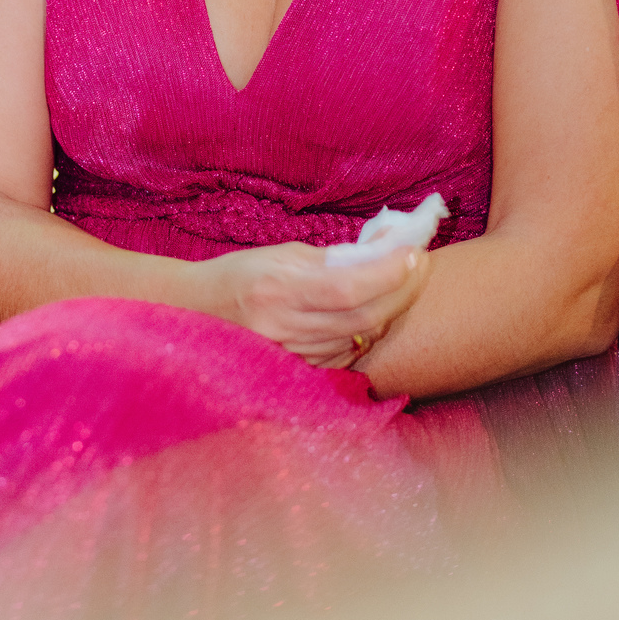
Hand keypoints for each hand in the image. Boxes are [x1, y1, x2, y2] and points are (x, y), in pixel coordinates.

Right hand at [189, 240, 428, 368]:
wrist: (198, 312)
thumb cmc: (240, 274)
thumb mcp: (282, 255)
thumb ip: (332, 258)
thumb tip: (384, 247)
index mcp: (279, 290)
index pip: (348, 287)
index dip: (387, 272)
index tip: (413, 251)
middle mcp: (287, 329)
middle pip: (364, 318)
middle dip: (402, 290)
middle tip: (420, 263)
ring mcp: (294, 356)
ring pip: (362, 338)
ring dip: (391, 309)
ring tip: (405, 281)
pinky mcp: (300, 372)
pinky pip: (349, 354)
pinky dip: (369, 331)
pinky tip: (376, 310)